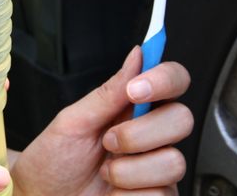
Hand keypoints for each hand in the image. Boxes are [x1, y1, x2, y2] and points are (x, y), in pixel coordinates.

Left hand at [10, 46, 192, 195]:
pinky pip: (161, 194)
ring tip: (107, 173)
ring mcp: (156, 167)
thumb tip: (137, 55)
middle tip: (109, 141)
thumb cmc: (53, 160)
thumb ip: (109, 92)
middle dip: (140, 133)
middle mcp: (151, 134)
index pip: (172, 81)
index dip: (164, 79)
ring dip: (129, 170)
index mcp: (134, 107)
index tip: (136, 89)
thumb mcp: (73, 122)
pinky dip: (128, 194)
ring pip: (174, 162)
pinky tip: (114, 193)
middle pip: (182, 119)